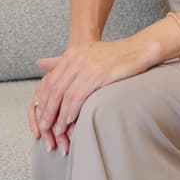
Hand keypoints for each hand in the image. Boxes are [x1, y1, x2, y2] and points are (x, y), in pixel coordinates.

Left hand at [27, 37, 158, 154]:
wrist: (139, 49)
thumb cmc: (114, 55)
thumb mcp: (86, 53)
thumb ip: (62, 61)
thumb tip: (39, 63)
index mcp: (71, 53)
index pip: (50, 81)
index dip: (43, 101)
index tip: (40, 117)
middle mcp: (76, 58)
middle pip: (54, 90)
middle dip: (47, 111)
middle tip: (44, 128)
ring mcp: (87, 66)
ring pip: (65, 96)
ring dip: (58, 116)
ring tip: (57, 130)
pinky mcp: (98, 74)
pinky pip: (79, 97)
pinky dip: (71, 112)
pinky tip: (69, 122)